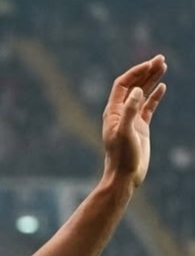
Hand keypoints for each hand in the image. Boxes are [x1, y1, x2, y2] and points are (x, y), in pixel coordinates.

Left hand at [102, 54, 166, 187]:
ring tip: (163, 65)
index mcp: (113, 111)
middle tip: (161, 58)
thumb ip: (129, 111)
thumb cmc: (122, 156)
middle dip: (145, 71)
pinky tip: (162, 86)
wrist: (125, 175)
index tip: (150, 64)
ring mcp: (131, 119)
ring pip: (142, 94)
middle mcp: (120, 113)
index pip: (123, 84)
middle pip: (133, 86)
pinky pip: (148, 107)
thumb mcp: (125, 132)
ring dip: (151, 79)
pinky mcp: (140, 127)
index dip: (136, 72)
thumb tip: (137, 90)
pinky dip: (155, 96)